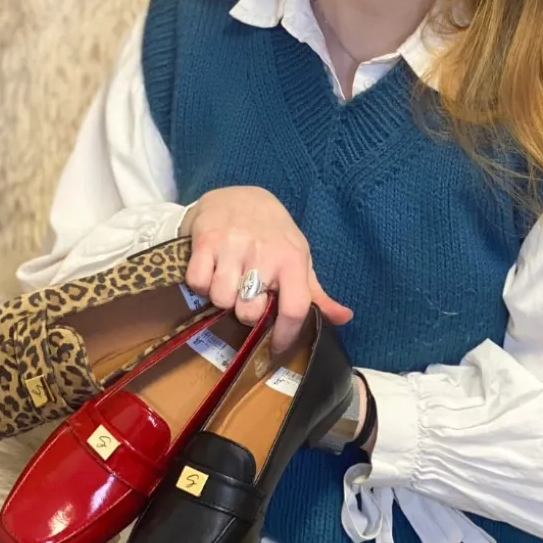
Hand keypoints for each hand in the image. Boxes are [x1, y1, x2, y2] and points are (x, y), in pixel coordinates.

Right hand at [179, 186, 352, 351]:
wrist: (240, 195)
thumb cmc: (273, 234)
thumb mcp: (298, 257)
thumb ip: (316, 292)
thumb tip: (344, 318)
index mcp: (292, 260)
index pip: (294, 310)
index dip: (285, 336)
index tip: (275, 348)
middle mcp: (263, 253)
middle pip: (249, 312)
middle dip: (246, 313)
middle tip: (247, 298)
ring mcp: (232, 247)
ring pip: (221, 300)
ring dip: (222, 299)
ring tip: (229, 283)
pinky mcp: (205, 241)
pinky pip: (198, 283)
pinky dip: (201, 285)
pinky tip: (211, 273)